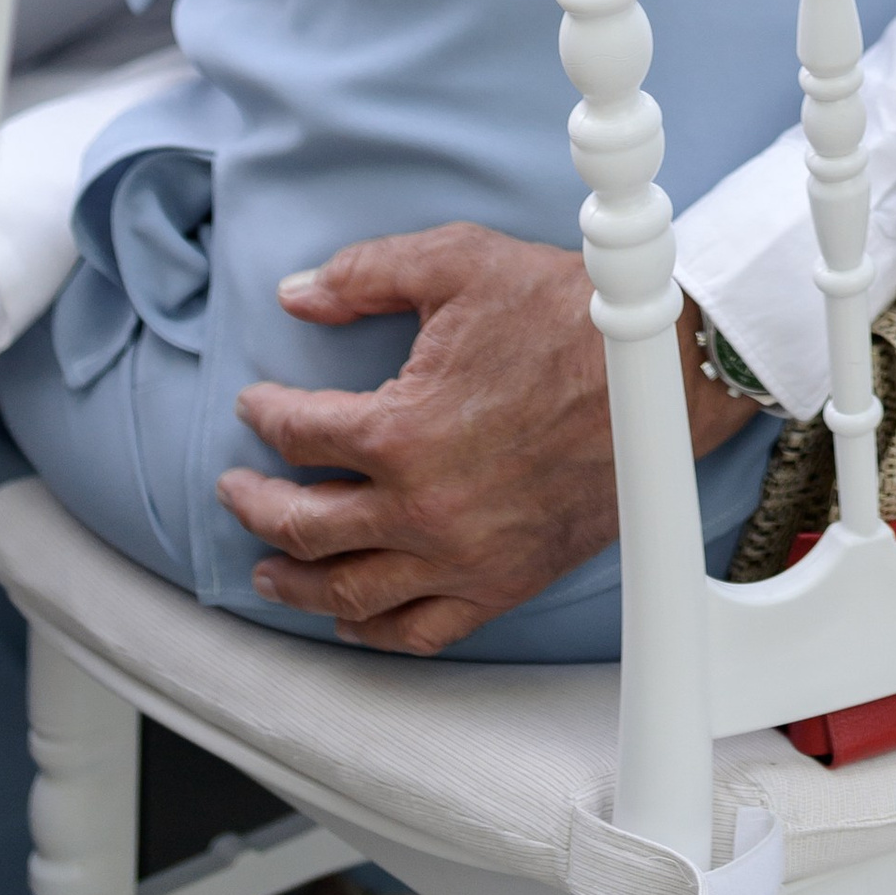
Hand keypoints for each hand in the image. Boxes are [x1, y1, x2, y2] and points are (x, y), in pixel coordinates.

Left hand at [219, 223, 755, 656]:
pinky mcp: (501, 583)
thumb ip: (367, 273)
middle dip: (256, 507)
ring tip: (266, 568)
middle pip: (305, 526)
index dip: (265, 415)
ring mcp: (461, 557)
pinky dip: (372, 633)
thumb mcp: (460, 261)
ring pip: (348, 594)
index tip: (254, 406)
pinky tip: (349, 620)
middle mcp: (421, 508)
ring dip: (294, 583)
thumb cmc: (568, 315)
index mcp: (401, 430)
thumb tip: (296, 295)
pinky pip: (418, 631)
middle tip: (235, 491)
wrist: (661, 374)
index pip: (300, 432)